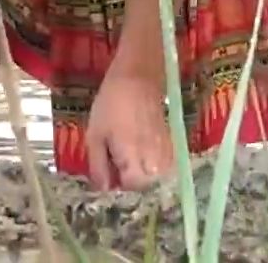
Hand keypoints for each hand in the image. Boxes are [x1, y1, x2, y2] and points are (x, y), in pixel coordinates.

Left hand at [84, 70, 175, 190]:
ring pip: (156, 177)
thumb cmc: (111, 105)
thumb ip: (98, 166)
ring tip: (128, 154)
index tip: (108, 172)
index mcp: (133, 160)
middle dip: (130, 180)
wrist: (137, 78)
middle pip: (145, 186)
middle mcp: (154, 162)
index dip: (117, 184)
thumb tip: (104, 190)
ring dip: (142, 172)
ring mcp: (166, 153)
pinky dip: (153, 163)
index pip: (131, 190)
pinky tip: (141, 149)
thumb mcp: (95, 135)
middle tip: (116, 162)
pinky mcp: (171, 143)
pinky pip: (164, 165)